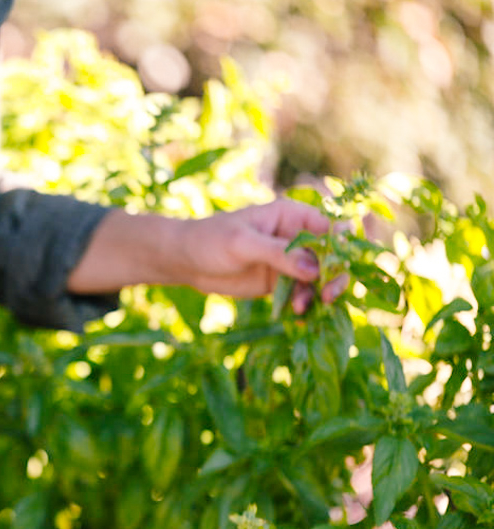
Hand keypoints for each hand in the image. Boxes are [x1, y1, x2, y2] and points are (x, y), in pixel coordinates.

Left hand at [178, 199, 348, 311]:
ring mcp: (290, 262)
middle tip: (327, 295)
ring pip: (320, 278)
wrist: (186, 261)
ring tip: (303, 307)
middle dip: (335, 276)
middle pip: (333, 256)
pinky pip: (303, 293)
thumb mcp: (242, 243)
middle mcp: (297, 237)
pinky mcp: (280, 283)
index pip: (332, 228)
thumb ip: (278, 254)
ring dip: (319, 294)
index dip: (343, 247)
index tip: (338, 268)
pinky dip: (305, 303)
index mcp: (293, 216)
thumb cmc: (210, 240)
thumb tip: (314, 269)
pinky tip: (297, 312)